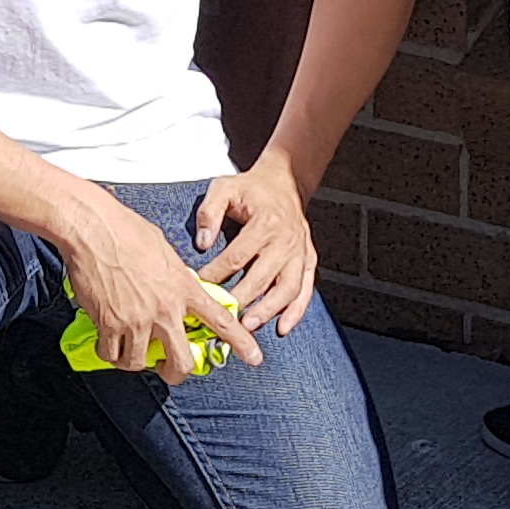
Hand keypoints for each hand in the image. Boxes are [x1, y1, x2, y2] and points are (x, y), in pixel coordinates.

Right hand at [60, 199, 261, 384]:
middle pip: (180, 361)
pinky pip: (112, 355)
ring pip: (140, 363)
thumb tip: (175, 288)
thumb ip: (176, 277)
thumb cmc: (127, 230)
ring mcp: (137, 319)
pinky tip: (107, 342)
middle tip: (167, 369)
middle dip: (175, 373)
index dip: (241, 343)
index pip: (221, 321)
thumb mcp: (166, 252)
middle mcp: (165, 309)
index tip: (255, 358)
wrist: (95, 228)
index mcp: (184, 288)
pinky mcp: (110, 324)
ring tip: (128, 350)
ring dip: (134, 360)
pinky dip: (109, 353)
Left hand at [192, 159, 319, 334]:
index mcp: (265, 222)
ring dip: (268, 311)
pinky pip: (305, 290)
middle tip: (224, 316)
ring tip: (249, 325)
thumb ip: (210, 213)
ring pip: (287, 289)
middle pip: (262, 277)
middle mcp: (286, 240)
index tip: (201, 285)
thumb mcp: (224, 188)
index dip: (217, 273)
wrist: (285, 181)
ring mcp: (300, 253)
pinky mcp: (308, 261)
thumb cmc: (251, 188)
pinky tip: (282, 327)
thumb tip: (202, 242)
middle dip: (241, 299)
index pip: (237, 256)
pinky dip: (296, 312)